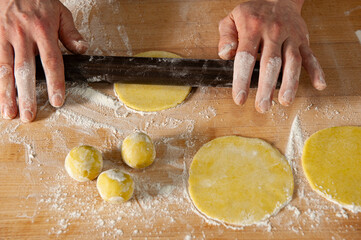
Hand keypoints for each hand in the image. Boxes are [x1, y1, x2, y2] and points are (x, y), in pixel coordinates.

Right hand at [0, 0, 87, 121]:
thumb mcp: (60, 12)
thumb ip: (71, 33)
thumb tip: (82, 50)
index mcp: (43, 31)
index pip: (52, 62)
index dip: (55, 83)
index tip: (57, 101)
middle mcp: (23, 36)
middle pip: (25, 70)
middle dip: (26, 95)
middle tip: (29, 115)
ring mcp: (5, 37)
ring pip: (5, 69)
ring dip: (6, 93)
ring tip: (9, 112)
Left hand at [218, 0, 325, 112]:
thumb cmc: (252, 12)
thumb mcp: (232, 19)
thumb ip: (226, 36)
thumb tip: (225, 54)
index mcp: (252, 28)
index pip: (246, 57)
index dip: (242, 79)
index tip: (240, 98)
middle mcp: (273, 32)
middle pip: (270, 63)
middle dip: (266, 87)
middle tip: (263, 107)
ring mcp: (290, 36)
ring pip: (292, 61)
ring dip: (290, 83)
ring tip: (284, 101)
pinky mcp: (302, 40)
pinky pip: (311, 56)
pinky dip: (316, 71)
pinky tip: (319, 85)